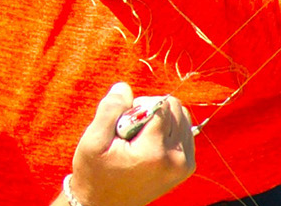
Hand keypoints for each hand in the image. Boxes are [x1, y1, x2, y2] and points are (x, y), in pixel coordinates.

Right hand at [68, 83, 193, 205]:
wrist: (104, 204)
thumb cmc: (95, 172)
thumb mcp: (93, 140)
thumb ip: (109, 110)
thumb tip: (124, 87)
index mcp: (154, 152)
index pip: (160, 105)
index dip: (137, 105)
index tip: (123, 124)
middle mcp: (177, 159)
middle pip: (176, 108)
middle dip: (151, 109)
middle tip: (130, 130)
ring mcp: (185, 164)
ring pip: (183, 116)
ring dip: (161, 118)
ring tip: (139, 137)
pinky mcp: (187, 166)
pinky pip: (185, 131)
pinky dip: (168, 129)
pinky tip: (149, 142)